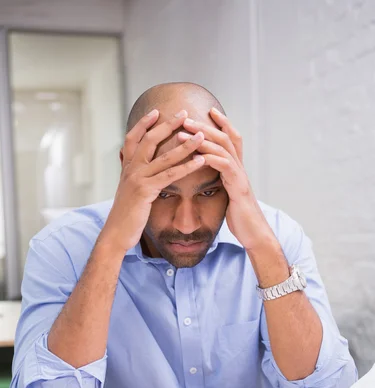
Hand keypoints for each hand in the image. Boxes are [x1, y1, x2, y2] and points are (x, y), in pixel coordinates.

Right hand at [100, 109, 205, 253]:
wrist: (116, 234)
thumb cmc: (125, 216)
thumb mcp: (127, 192)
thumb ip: (133, 178)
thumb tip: (135, 170)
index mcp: (126, 168)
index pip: (133, 138)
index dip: (144, 124)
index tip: (157, 111)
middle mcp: (130, 169)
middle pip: (149, 140)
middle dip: (168, 125)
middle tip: (184, 113)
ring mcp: (137, 179)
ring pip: (164, 156)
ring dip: (185, 144)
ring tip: (201, 135)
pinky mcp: (145, 191)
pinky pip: (170, 175)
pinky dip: (187, 166)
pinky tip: (200, 161)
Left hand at [178, 108, 273, 250]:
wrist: (255, 234)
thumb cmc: (240, 218)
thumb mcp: (229, 197)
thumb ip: (223, 184)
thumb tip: (212, 179)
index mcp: (236, 170)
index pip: (231, 140)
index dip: (222, 124)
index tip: (209, 111)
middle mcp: (240, 169)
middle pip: (226, 138)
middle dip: (207, 126)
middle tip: (187, 118)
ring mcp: (240, 177)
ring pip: (224, 149)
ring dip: (203, 138)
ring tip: (185, 131)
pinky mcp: (238, 188)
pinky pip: (225, 167)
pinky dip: (211, 158)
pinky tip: (197, 154)